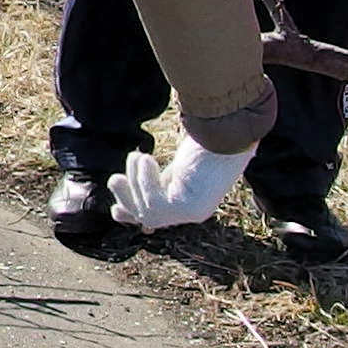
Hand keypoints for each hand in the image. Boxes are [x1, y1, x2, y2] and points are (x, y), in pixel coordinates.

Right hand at [110, 143, 253, 230]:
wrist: (231, 130)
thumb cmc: (210, 137)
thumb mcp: (182, 160)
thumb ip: (166, 175)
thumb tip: (134, 174)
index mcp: (192, 199)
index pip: (158, 216)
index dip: (133, 213)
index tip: (115, 207)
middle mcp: (195, 210)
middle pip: (149, 217)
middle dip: (127, 199)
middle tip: (115, 179)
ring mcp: (195, 213)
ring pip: (149, 211)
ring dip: (136, 182)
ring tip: (140, 156)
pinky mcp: (194, 210)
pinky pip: (155, 203)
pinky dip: (144, 180)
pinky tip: (147, 159)